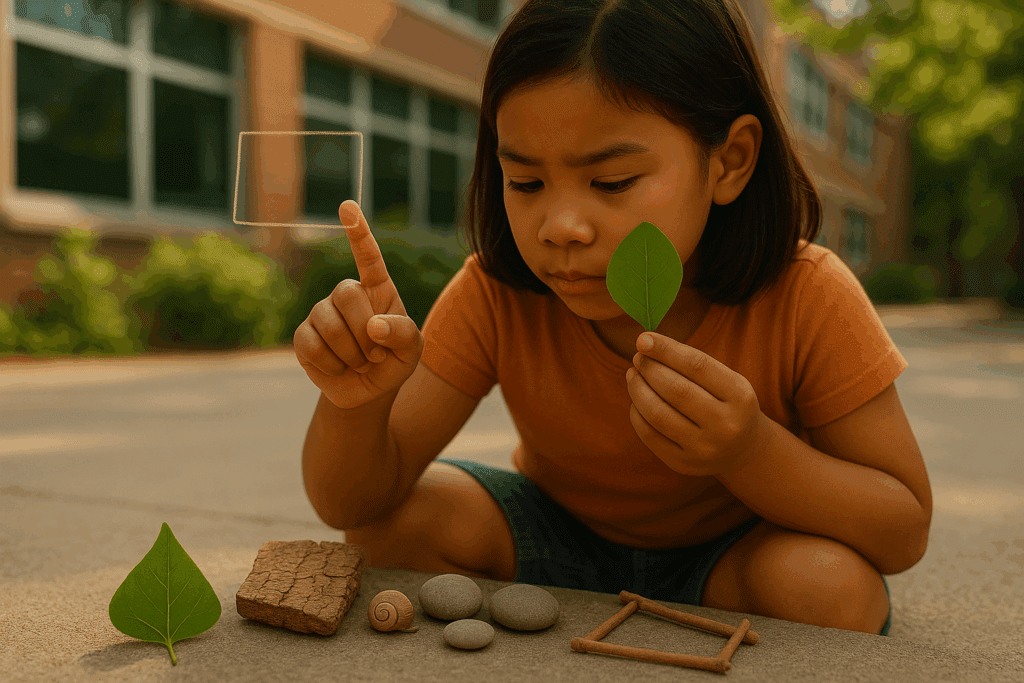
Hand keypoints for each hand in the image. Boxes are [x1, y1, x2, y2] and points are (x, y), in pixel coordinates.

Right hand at [293, 200, 423, 410]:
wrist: (368, 392)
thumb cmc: (394, 361)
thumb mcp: (412, 350)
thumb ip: (403, 333)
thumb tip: (373, 326)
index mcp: (377, 289)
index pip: (368, 256)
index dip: (357, 232)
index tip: (348, 206)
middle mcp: (346, 294)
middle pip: (347, 294)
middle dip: (365, 332)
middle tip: (376, 355)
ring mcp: (321, 312)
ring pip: (329, 325)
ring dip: (352, 355)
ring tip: (361, 363)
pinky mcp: (303, 336)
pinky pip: (312, 346)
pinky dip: (333, 365)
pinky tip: (341, 368)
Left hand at [625, 332, 769, 476]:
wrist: (744, 450)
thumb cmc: (727, 403)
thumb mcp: (726, 380)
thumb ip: (692, 362)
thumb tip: (645, 344)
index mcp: (741, 396)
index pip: (697, 366)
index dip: (666, 350)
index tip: (643, 338)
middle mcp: (726, 425)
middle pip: (675, 390)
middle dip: (649, 369)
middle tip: (638, 358)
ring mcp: (704, 449)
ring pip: (658, 414)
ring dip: (637, 389)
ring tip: (633, 374)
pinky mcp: (684, 464)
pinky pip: (649, 435)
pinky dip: (637, 413)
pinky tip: (637, 400)